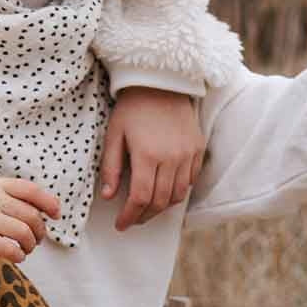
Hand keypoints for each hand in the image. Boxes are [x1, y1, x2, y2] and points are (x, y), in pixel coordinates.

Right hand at [0, 178, 61, 264]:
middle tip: (36, 240)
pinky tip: (17, 256)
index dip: (48, 203)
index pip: (30, 190)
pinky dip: (18, 255)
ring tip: (26, 249)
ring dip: (30, 245)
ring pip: (22, 232)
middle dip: (40, 231)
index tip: (56, 215)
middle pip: (30, 215)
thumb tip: (53, 209)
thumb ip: (22, 200)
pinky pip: (8, 248)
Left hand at [100, 87, 205, 231]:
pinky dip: (178, 191)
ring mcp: (188, 153)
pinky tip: (164, 190)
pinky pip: (191, 180)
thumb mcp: (114, 135)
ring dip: (161, 207)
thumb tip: (108, 197)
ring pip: (178, 195)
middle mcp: (172, 157)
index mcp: (147, 155)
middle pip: (160, 202)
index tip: (120, 225)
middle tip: (132, 219)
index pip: (141, 198)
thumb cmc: (132, 108)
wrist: (162, 82)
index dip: (130, 216)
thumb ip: (111, 168)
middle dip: (144, 216)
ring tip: (147, 208)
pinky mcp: (198, 148)